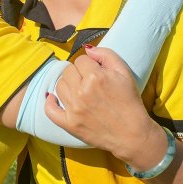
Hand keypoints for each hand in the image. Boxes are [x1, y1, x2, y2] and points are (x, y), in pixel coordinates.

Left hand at [45, 47, 157, 163]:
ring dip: (68, 85)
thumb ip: (106, 54)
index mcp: (96, 77)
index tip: (95, 72)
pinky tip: (53, 99)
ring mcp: (74, 109)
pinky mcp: (69, 124)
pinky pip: (50, 110)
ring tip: (79, 91)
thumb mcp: (124, 72)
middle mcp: (82, 92)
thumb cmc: (129, 102)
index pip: (80, 60)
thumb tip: (87, 50)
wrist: (132, 134)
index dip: (89, 65)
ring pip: (59, 86)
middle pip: (68, 71)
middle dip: (78, 73)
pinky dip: (50, 103)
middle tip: (88, 82)